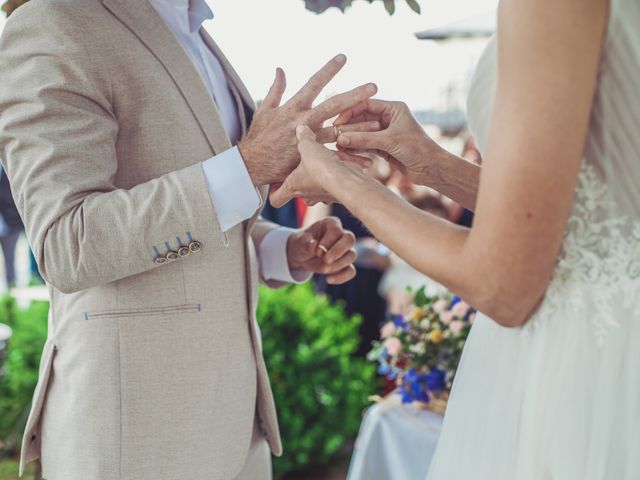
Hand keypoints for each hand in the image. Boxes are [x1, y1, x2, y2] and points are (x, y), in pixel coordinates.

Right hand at [238, 54, 377, 185]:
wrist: (252, 165)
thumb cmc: (258, 137)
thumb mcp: (264, 110)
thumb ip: (275, 89)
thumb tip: (280, 68)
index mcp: (293, 107)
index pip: (314, 84)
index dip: (329, 70)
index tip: (343, 58)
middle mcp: (303, 121)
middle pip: (333, 106)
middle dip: (354, 95)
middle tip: (373, 86)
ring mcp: (309, 140)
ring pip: (339, 132)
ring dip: (359, 128)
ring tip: (379, 124)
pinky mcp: (310, 158)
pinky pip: (335, 159)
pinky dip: (350, 160)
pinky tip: (367, 159)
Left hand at [269, 125, 364, 207]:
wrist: (345, 179)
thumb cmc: (321, 168)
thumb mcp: (308, 146)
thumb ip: (304, 138)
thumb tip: (301, 129)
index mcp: (293, 186)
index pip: (276, 199)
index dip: (274, 191)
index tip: (276, 181)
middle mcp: (307, 195)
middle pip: (298, 194)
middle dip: (301, 181)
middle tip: (303, 167)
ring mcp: (322, 197)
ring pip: (316, 191)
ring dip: (318, 180)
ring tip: (322, 165)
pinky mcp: (337, 194)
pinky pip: (332, 187)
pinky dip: (333, 178)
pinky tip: (336, 166)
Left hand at [287, 217, 356, 284]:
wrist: (302, 255)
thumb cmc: (301, 243)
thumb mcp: (299, 241)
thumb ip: (306, 243)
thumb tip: (315, 246)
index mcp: (330, 224)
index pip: (336, 230)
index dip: (328, 241)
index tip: (317, 251)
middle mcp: (341, 234)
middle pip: (350, 240)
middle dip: (338, 251)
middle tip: (326, 260)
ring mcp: (345, 250)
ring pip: (352, 255)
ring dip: (338, 265)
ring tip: (322, 270)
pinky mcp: (345, 264)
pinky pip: (351, 271)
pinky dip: (341, 277)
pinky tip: (328, 279)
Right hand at [334, 99, 449, 184]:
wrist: (431, 170)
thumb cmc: (417, 149)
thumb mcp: (389, 142)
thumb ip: (365, 139)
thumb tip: (341, 139)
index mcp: (394, 109)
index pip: (366, 104)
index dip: (350, 112)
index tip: (337, 121)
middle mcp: (388, 119)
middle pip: (361, 119)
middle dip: (348, 127)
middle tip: (334, 135)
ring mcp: (385, 133)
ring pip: (362, 133)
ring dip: (351, 139)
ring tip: (338, 146)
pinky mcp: (383, 148)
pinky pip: (365, 145)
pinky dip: (356, 148)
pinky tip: (346, 152)